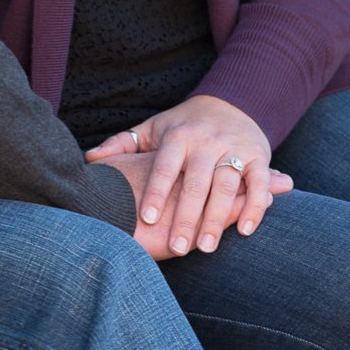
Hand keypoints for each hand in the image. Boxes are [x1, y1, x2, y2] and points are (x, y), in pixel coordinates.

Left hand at [86, 95, 286, 254]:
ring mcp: (234, 148)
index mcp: (179, 135)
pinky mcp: (259, 155)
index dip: (156, 191)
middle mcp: (207, 141)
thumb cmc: (184, 124)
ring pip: (227, 185)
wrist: (233, 100)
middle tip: (177, 249)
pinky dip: (256, 206)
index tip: (146, 219)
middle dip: (186, 216)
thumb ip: (123, 144)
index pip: (165, 166)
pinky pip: (259, 183)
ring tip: (206, 247)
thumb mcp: (153, 128)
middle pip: (196, 182)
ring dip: (217, 218)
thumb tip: (90, 159)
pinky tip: (245, 230)